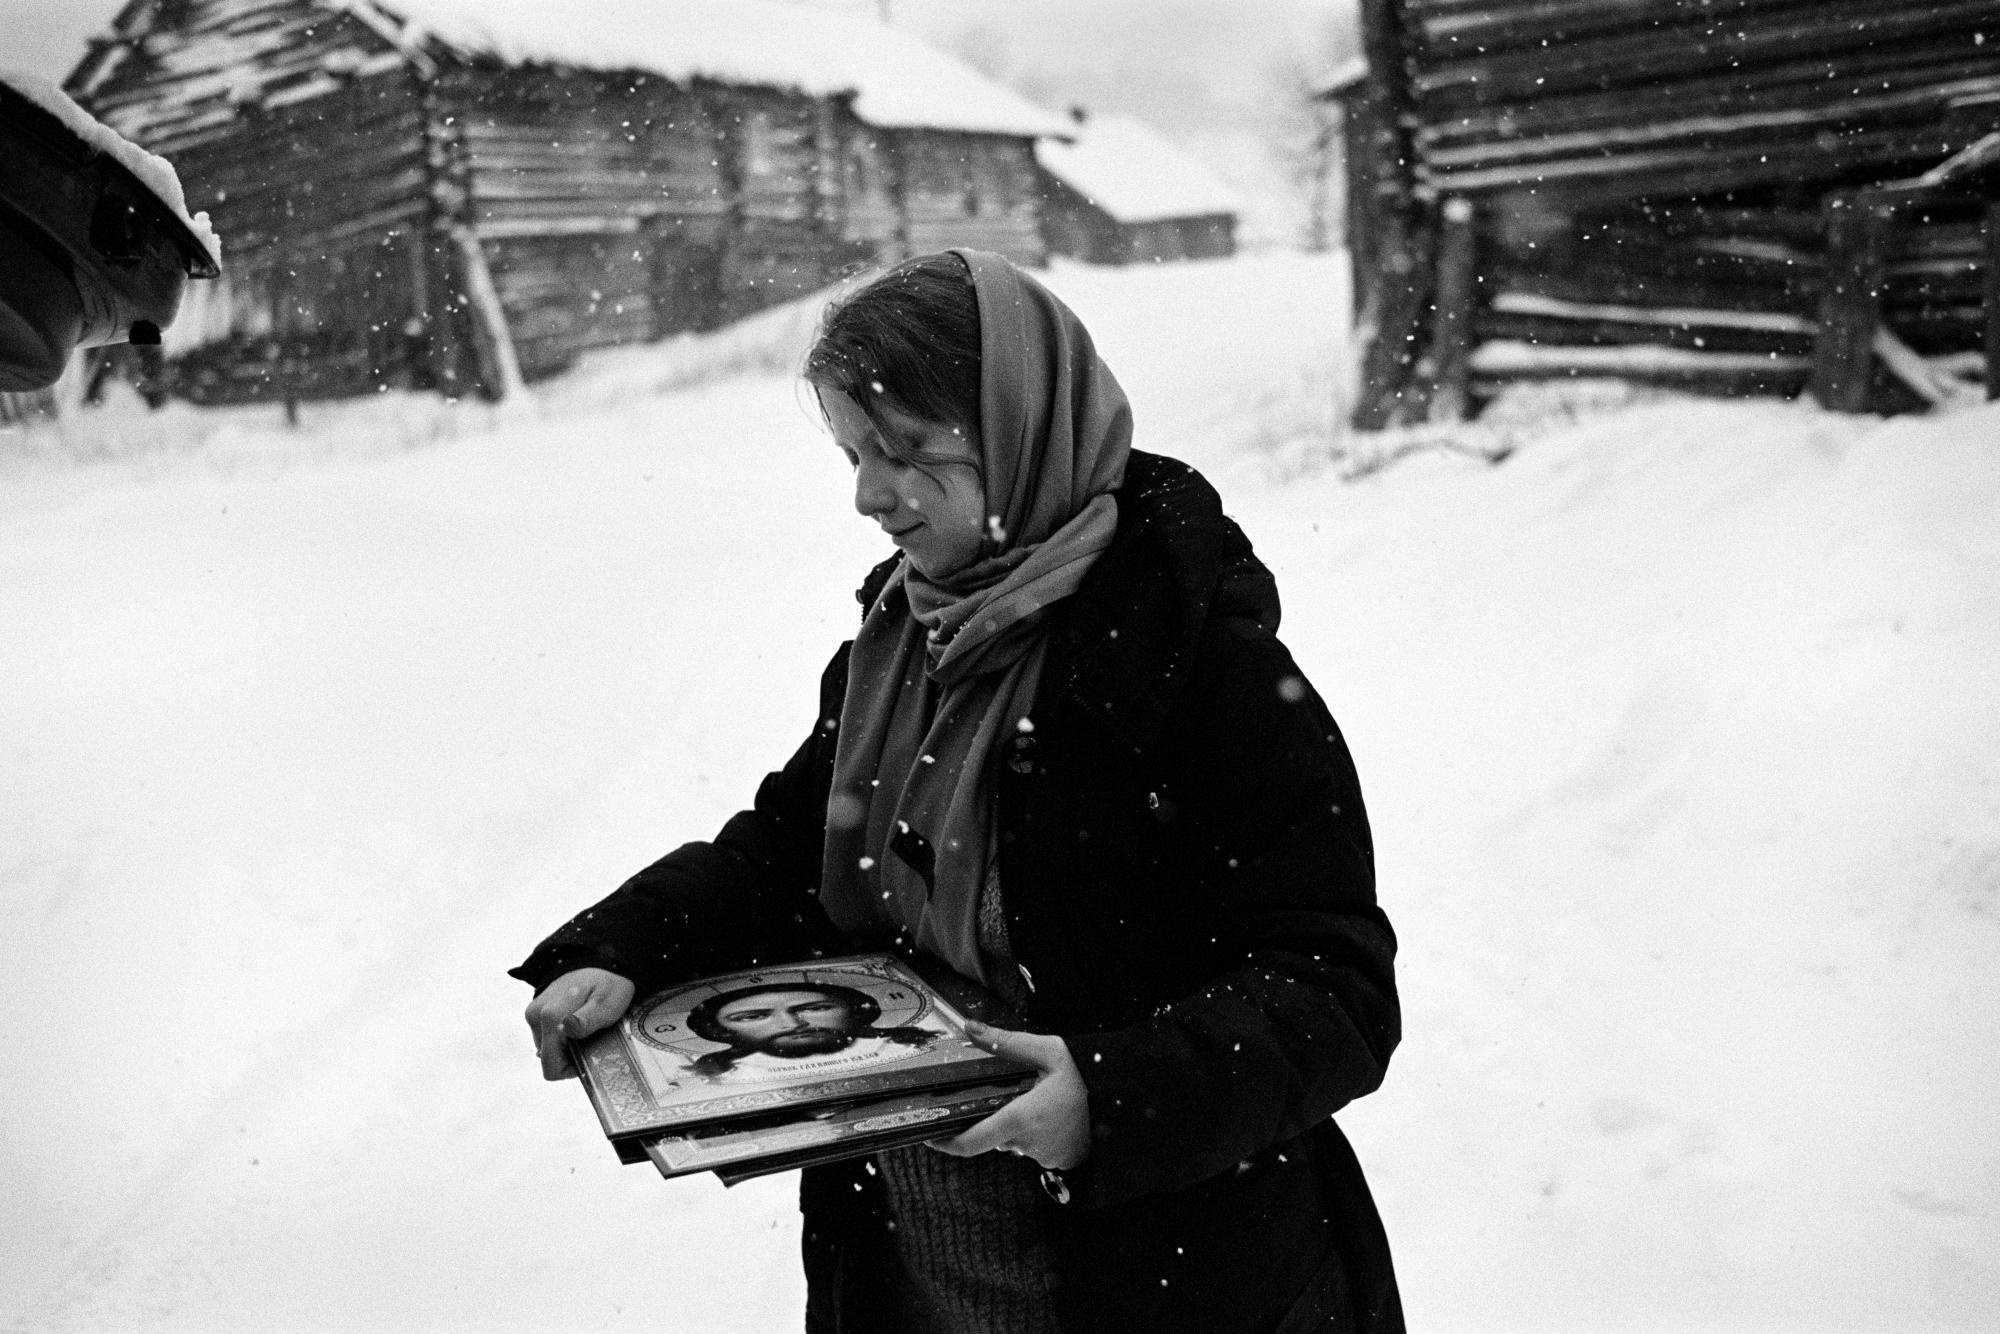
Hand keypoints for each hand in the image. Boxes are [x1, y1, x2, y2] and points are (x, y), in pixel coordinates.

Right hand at [524, 968, 635, 1079]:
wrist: (600, 962)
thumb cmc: (608, 983)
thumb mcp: (607, 1003)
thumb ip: (587, 1020)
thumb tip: (565, 1028)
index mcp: (549, 1015)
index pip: (551, 1066)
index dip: (573, 1067)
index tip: (592, 1052)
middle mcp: (535, 1016)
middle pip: (549, 1059)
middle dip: (571, 1055)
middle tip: (594, 1036)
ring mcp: (533, 1015)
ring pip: (548, 1050)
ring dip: (568, 1046)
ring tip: (588, 1027)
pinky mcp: (535, 1015)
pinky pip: (547, 1039)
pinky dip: (564, 1038)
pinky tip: (579, 1023)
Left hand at [928, 1020, 1089, 1170]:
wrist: (1123, 1102)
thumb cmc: (1086, 1075)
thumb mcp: (1048, 1051)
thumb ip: (1006, 1042)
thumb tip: (971, 1028)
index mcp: (1020, 1117)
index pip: (971, 1142)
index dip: (946, 1143)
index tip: (931, 1136)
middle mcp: (1028, 1142)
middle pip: (994, 1134)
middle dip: (995, 1115)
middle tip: (1011, 1091)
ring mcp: (1044, 1155)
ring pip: (1015, 1140)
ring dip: (1018, 1123)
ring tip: (1039, 1097)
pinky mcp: (1058, 1159)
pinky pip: (1035, 1147)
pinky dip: (1036, 1132)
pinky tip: (1052, 1112)